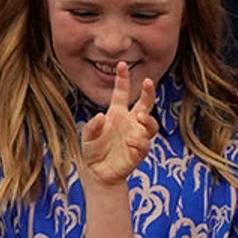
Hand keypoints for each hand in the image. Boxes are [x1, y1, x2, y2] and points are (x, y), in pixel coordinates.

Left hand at [80, 60, 157, 188]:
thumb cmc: (93, 151)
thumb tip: (100, 117)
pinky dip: (138, 142)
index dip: (123, 79)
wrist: (98, 173)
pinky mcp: (138, 152)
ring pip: (151, 124)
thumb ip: (91, 126)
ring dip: (148, 119)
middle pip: (146, 104)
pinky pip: (144, 144)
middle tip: (148, 82)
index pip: (122, 93)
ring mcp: (136, 136)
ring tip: (141, 116)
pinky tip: (129, 142)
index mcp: (117, 113)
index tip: (121, 65)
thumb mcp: (87, 136)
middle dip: (149, 92)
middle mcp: (130, 122)